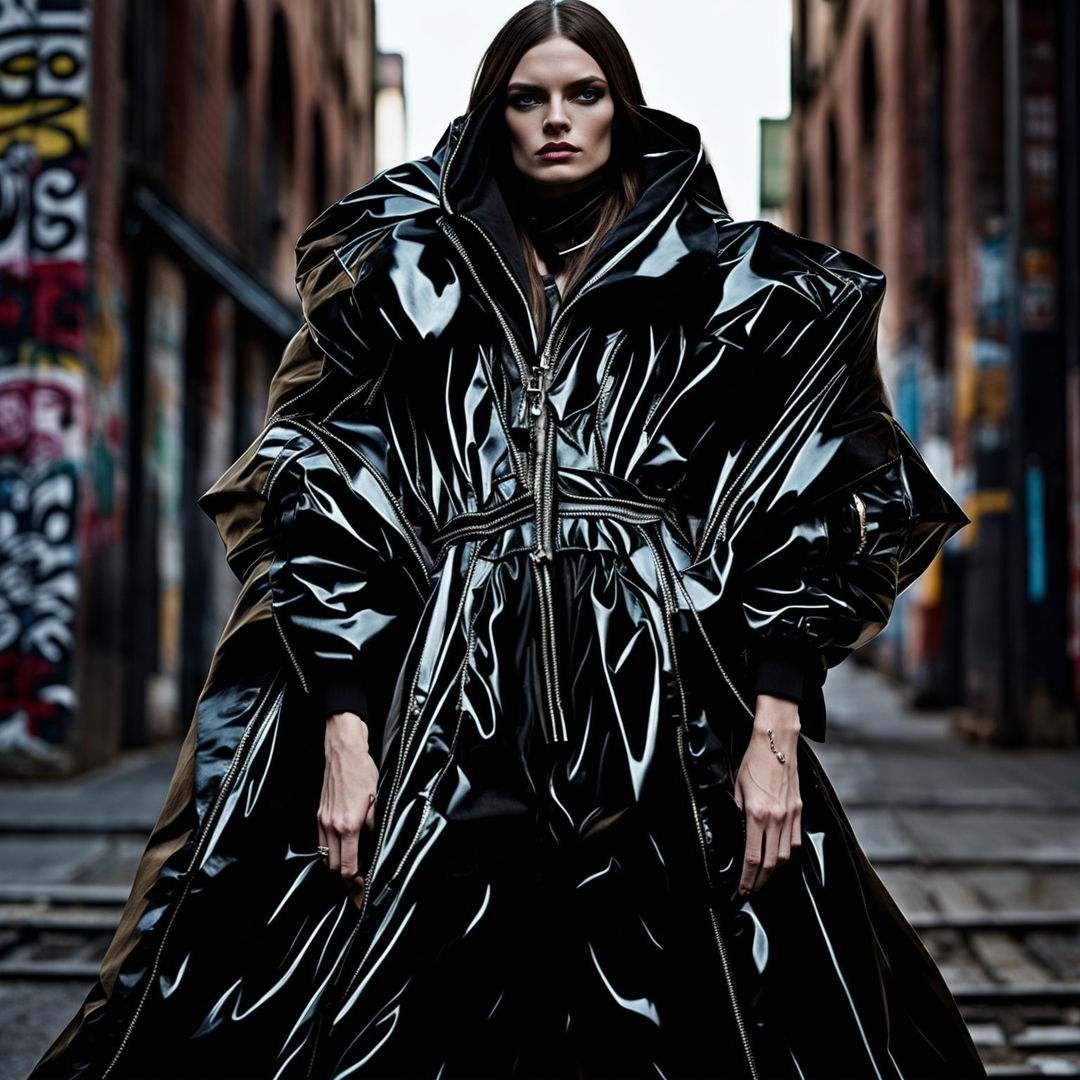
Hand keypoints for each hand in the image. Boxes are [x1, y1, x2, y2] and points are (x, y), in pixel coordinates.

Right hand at [319, 711, 378, 904]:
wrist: (343, 751)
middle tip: (358, 879)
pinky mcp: (318, 813)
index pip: (347, 866)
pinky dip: (328, 849)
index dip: (354, 881)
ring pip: (324, 855)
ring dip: (335, 863)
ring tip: (350, 864)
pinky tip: (340, 846)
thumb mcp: (377, 799)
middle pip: (332, 866)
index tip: (362, 886)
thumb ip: (374, 825)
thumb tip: (375, 844)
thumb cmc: (362, 772)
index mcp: (348, 826)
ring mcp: (322, 820)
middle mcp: (331, 826)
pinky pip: (320, 841)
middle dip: (344, 876)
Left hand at [732, 694, 802, 895]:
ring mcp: (791, 815)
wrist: (776, 741)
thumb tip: (736, 832)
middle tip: (751, 891)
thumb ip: (736, 811)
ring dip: (775, 872)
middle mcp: (776, 818)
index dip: (747, 877)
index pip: (753, 857)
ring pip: (786, 855)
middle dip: (761, 882)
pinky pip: (796, 840)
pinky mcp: (799, 810)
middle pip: (771, 863)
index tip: (742, 888)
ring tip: (764, 879)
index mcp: (756, 814)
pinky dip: (788, 854)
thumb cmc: (753, 760)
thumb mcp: (736, 786)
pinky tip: (780, 858)